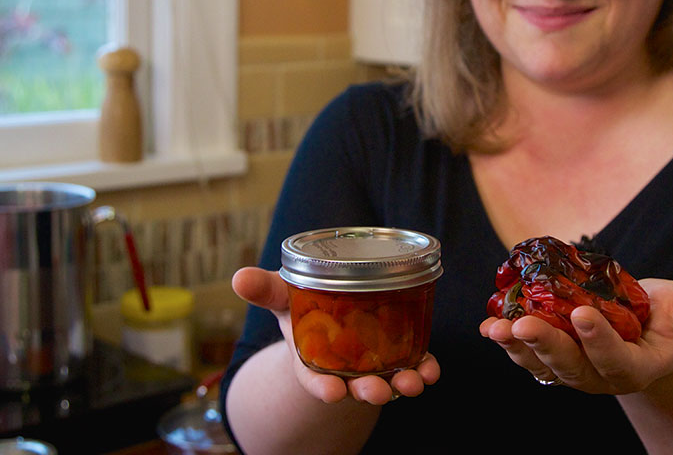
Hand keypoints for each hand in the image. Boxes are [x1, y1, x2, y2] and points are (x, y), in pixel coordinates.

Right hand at [231, 267, 440, 404]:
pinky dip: (425, 369)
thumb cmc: (303, 306)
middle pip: (356, 387)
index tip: (330, 394)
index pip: (315, 381)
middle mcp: (344, 371)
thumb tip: (238, 277)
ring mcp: (372, 367)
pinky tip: (433, 369)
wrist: (330, 312)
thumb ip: (266, 290)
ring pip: (388, 382)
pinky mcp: (398, 357)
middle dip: (369, 391)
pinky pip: (414, 366)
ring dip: (403, 384)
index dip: (322, 389)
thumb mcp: (283, 297)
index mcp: (312, 361)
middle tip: (379, 392)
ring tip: (415, 383)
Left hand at [478, 278, 672, 393]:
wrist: (650, 331)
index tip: (583, 313)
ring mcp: (576, 369)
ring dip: (518, 347)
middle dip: (547, 345)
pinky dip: (509, 341)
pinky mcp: (556, 358)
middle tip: (524, 324)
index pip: (617, 360)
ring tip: (497, 329)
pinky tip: (491, 327)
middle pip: (572, 368)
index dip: (600, 340)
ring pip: (543, 365)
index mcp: (638, 368)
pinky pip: (529, 354)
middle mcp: (602, 376)